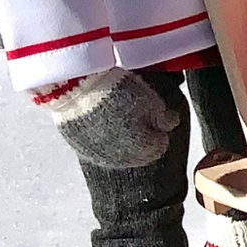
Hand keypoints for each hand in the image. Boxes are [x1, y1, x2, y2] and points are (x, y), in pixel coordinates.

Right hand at [35, 67, 179, 168]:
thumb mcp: (150, 100)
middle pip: (139, 154)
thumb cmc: (117, 91)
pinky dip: (103, 139)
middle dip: (143, 138)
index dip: (159, 130)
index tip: (154, 118)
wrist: (75, 87)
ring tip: (119, 117)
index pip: (159, 147)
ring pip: (118, 154)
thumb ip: (164, 117)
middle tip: (137, 117)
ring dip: (123, 140)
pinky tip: (102, 122)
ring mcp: (99, 155)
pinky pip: (97, 149)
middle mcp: (122, 158)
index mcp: (143, 147)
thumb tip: (171, 123)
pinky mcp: (80, 149)